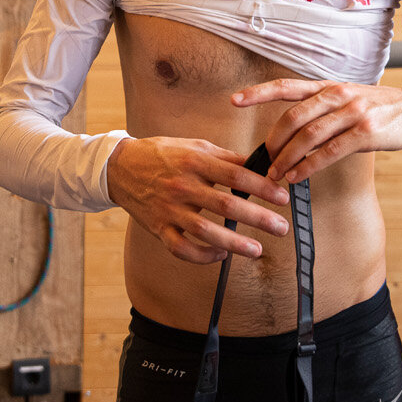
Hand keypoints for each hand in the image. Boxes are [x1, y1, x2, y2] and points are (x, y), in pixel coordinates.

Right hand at [106, 136, 290, 264]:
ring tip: (257, 250)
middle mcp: (182, 186)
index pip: (235, 175)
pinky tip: (221, 256)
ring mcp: (168, 209)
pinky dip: (202, 256)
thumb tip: (259, 165)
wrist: (120, 167)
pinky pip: (181, 248)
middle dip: (257, 218)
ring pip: (204, 231)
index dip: (262, 187)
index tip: (282, 197)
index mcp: (194, 161)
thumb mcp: (194, 146)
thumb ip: (225, 158)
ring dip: (233, 243)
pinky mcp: (158, 228)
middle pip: (225, 205)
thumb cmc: (163, 155)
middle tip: (281, 227)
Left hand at [232, 78, 401, 184]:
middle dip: (273, 141)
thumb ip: (319, 109)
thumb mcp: (346, 98)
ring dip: (287, 158)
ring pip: (308, 136)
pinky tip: (297, 176)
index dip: (258, 92)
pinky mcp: (365, 132)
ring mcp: (352, 112)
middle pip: (292, 117)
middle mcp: (336, 95)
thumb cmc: (377, 106)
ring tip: (276, 175)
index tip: (234, 100)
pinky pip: (329, 151)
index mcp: (327, 86)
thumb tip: (288, 132)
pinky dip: (309, 166)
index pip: (286, 86)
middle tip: (264, 160)